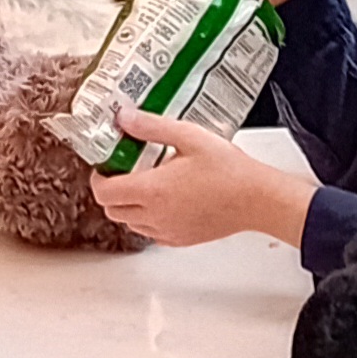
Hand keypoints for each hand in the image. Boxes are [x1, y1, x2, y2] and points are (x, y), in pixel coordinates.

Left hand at [91, 108, 315, 246]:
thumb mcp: (188, 136)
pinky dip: (148, 218)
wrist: (257, 199)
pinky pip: (151, 232)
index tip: (107, 163)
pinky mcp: (180, 240)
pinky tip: (166, 198)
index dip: (99, 177)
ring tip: (148, 181)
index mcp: (152, 191)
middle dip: (111, 190)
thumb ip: (151, 127)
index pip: (104, 192)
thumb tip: (123, 118)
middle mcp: (155, 216)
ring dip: (129, 204)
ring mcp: (167, 231)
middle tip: (126, 169)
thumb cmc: (229, 169)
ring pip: (130, 223)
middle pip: (112, 210)